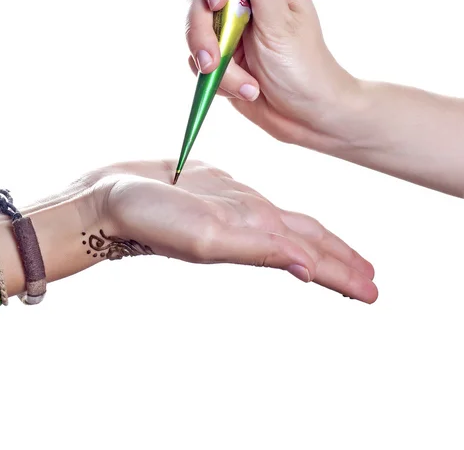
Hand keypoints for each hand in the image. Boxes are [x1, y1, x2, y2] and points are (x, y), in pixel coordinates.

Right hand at [85, 160, 376, 302]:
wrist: (108, 198)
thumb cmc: (147, 218)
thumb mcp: (206, 236)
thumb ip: (257, 249)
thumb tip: (307, 267)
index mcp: (251, 235)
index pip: (309, 255)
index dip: (341, 271)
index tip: (370, 290)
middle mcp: (246, 223)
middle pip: (304, 241)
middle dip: (337, 261)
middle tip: (366, 278)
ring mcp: (230, 206)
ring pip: (284, 223)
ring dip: (314, 240)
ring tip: (333, 254)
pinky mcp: (213, 188)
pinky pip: (257, 203)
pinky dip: (279, 216)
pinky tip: (281, 222)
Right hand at [186, 0, 360, 151]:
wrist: (307, 117)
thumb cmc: (305, 68)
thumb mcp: (281, 24)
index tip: (218, 0)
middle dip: (202, 30)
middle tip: (214, 58)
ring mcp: (228, 26)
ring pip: (192, 27)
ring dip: (210, 60)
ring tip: (242, 84)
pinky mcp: (219, 53)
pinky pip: (196, 59)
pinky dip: (217, 79)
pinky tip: (244, 89)